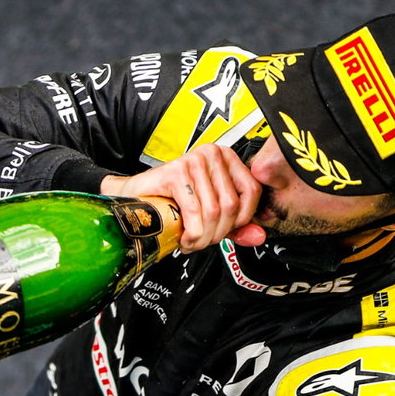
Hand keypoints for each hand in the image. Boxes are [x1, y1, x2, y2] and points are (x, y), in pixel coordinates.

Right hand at [102, 143, 265, 252]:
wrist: (135, 199)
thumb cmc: (171, 203)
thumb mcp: (211, 216)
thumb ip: (236, 226)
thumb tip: (259, 236)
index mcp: (226, 158)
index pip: (252, 191)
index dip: (241, 220)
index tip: (224, 232)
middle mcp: (212, 153)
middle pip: (231, 205)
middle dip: (217, 234)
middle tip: (202, 242)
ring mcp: (194, 160)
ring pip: (213, 212)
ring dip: (202, 238)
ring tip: (191, 242)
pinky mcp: (176, 171)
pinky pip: (194, 212)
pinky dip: (191, 234)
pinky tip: (183, 239)